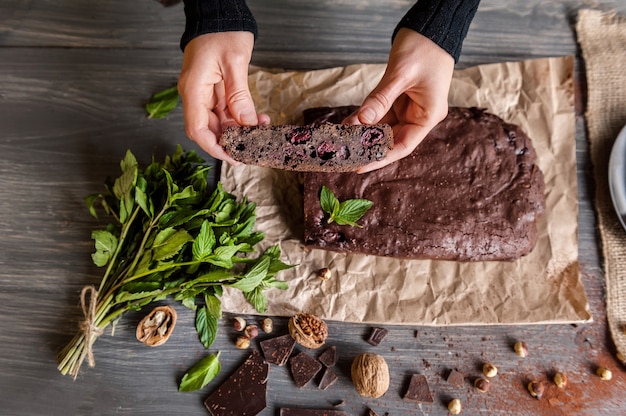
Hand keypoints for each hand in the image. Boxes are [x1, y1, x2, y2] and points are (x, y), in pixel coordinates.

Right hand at [178, 32, 269, 162]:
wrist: (219, 13)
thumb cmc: (223, 31)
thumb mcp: (234, 63)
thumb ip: (239, 96)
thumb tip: (246, 123)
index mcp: (193, 89)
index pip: (197, 129)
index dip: (214, 147)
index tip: (233, 157)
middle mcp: (195, 93)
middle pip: (208, 129)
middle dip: (231, 140)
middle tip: (254, 147)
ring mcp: (204, 92)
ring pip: (219, 122)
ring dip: (239, 129)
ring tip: (261, 130)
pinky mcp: (214, 89)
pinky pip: (225, 111)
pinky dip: (240, 118)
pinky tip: (257, 119)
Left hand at [345, 28, 454, 172]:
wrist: (429, 28)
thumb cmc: (423, 48)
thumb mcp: (400, 74)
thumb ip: (380, 99)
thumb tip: (361, 121)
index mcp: (429, 114)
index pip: (403, 145)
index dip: (381, 158)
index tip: (360, 165)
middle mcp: (420, 115)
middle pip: (392, 140)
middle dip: (368, 146)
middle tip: (345, 153)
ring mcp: (410, 108)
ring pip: (384, 128)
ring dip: (364, 133)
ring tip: (342, 139)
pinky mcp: (400, 100)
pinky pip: (381, 115)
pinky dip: (366, 120)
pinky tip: (349, 123)